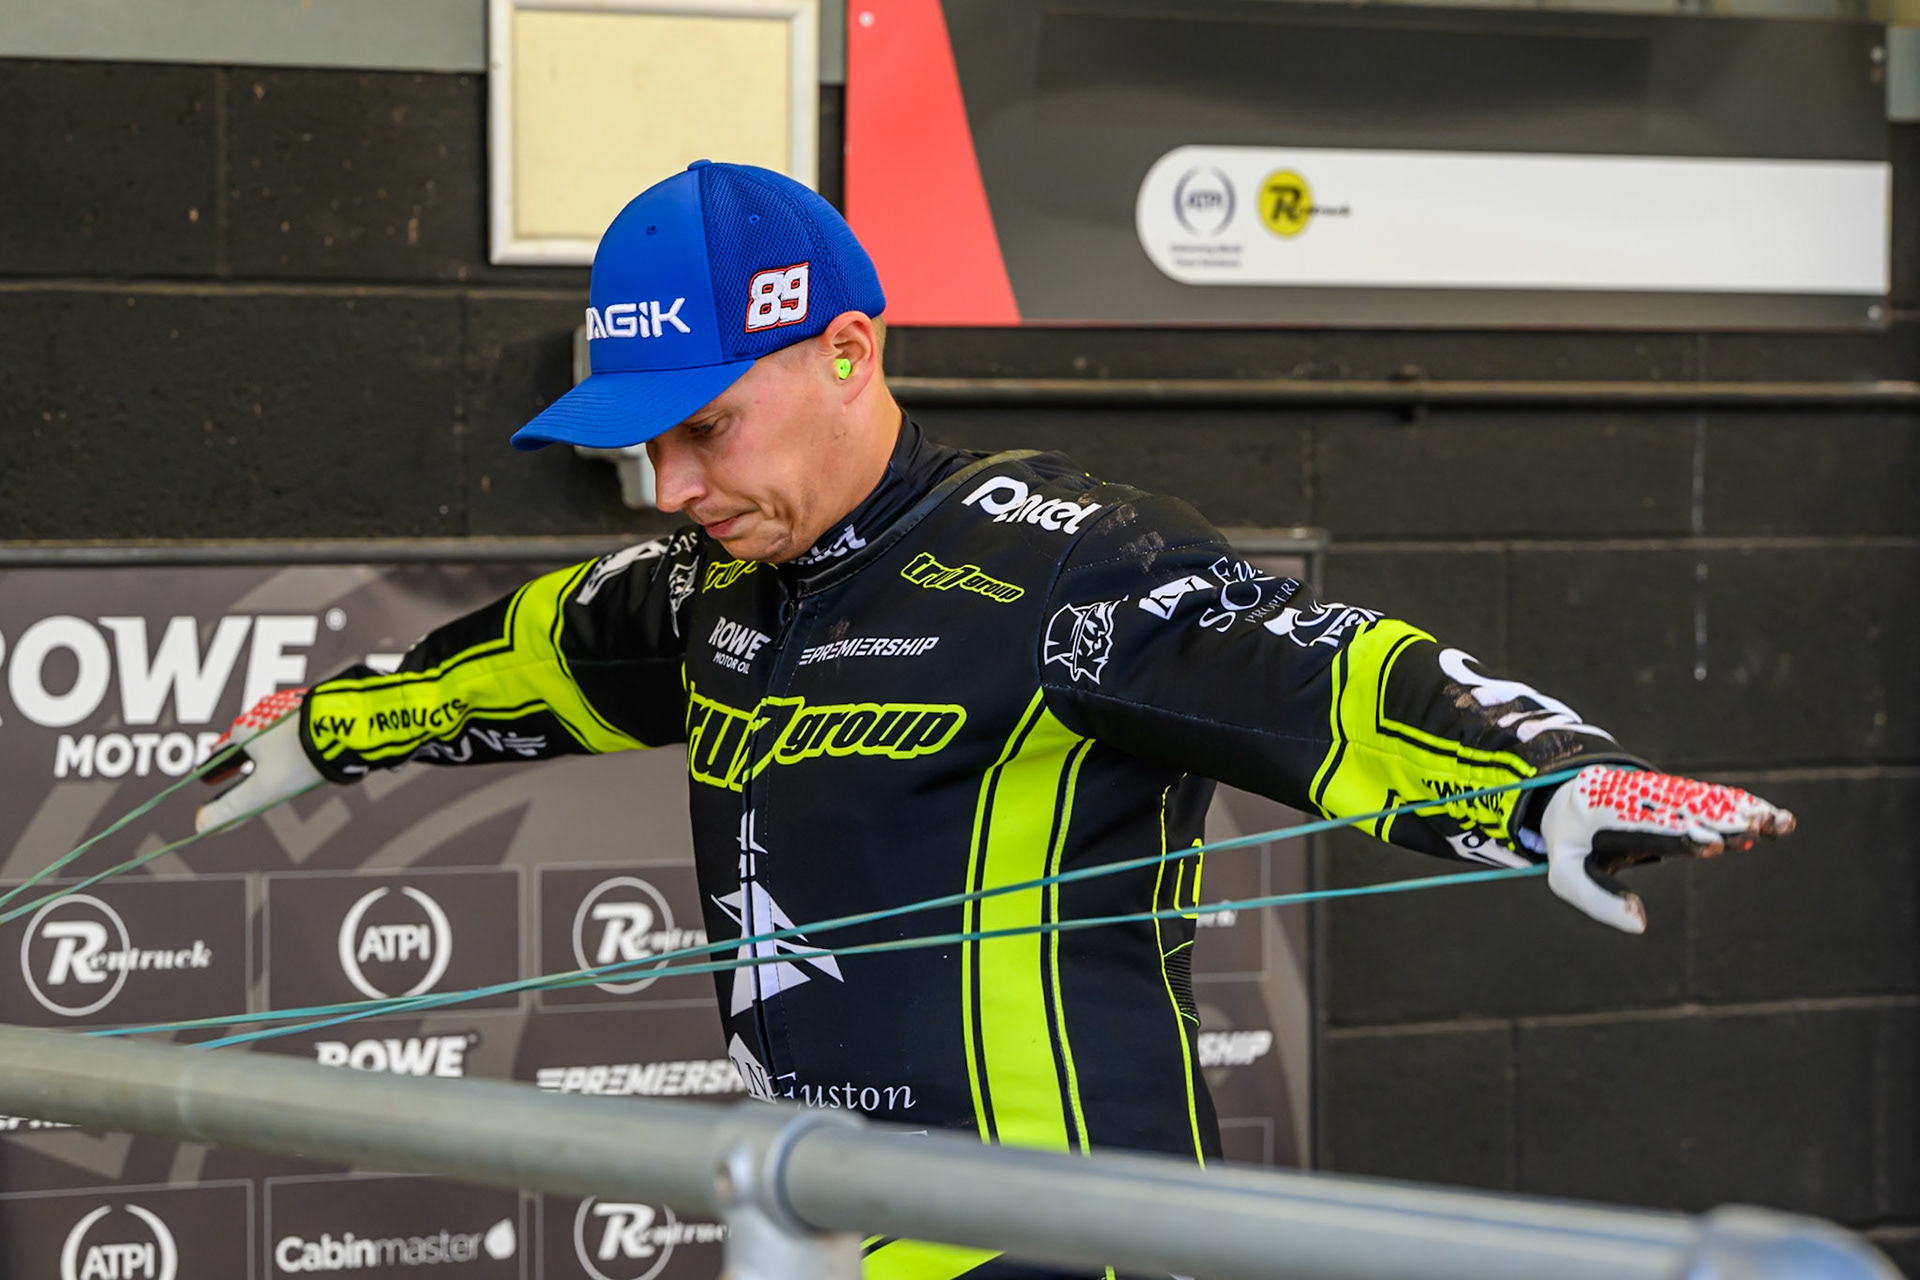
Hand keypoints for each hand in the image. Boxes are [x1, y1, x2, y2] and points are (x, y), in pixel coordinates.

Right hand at [195, 688, 322, 833]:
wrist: (346, 727)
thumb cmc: (302, 757)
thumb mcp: (263, 789)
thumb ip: (232, 808)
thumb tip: (200, 825)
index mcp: (245, 729)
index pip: (220, 753)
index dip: (213, 770)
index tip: (208, 780)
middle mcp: (264, 714)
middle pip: (245, 741)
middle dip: (238, 758)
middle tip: (234, 771)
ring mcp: (290, 709)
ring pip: (271, 733)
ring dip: (265, 748)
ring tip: (268, 764)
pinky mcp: (314, 709)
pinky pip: (295, 727)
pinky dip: (291, 740)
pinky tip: (301, 749)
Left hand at [1540, 764, 1794, 933]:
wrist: (1564, 798)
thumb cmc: (1569, 847)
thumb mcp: (1565, 876)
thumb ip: (1599, 900)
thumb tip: (1639, 924)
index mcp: (1597, 812)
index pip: (1645, 827)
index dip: (1680, 836)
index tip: (1716, 845)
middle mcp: (1628, 792)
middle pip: (1680, 808)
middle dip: (1719, 819)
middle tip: (1757, 829)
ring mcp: (1650, 786)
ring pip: (1700, 798)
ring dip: (1741, 810)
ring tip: (1780, 822)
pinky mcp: (1669, 789)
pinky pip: (1706, 796)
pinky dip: (1737, 805)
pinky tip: (1770, 817)